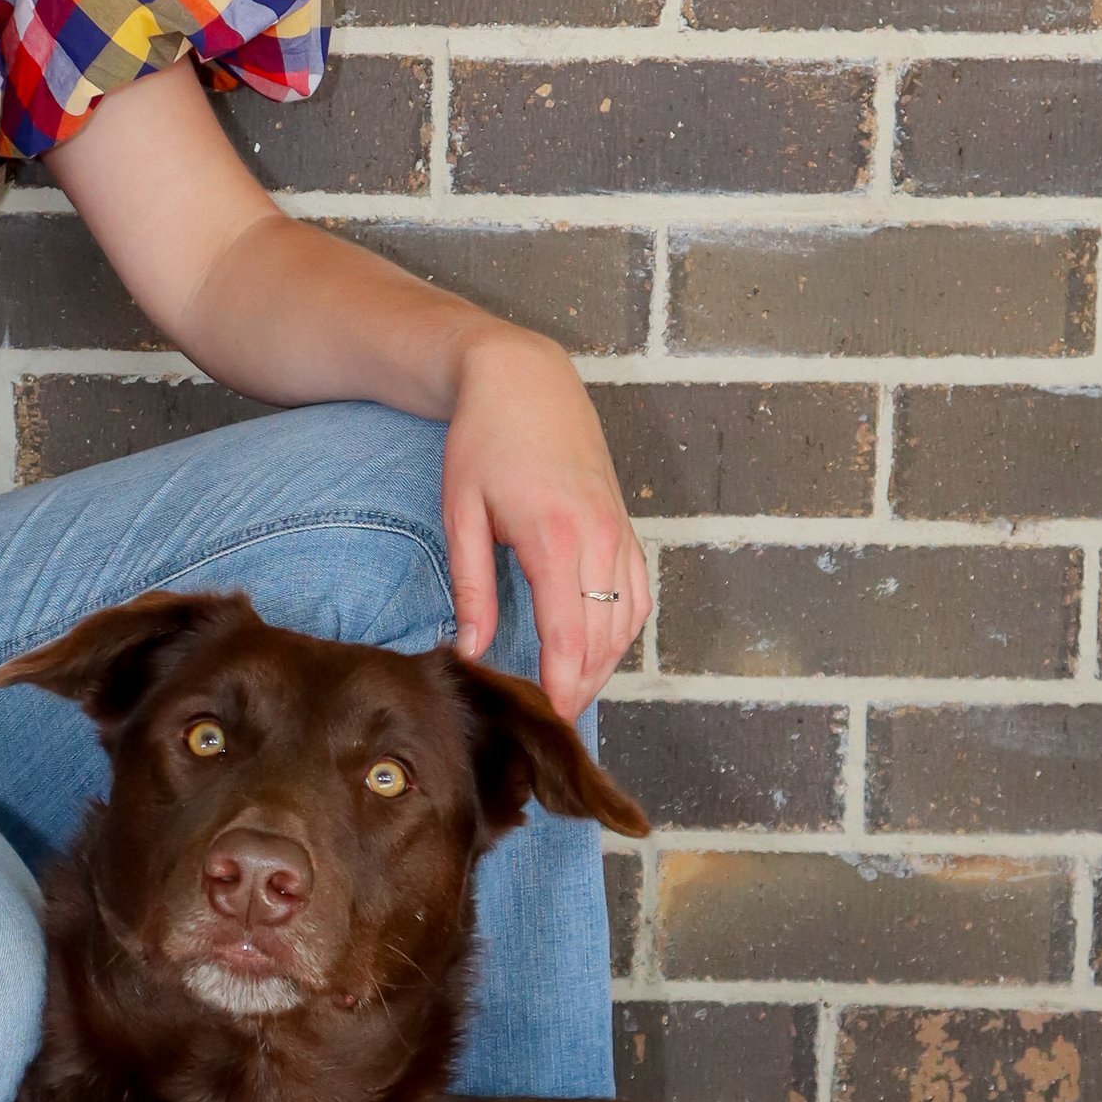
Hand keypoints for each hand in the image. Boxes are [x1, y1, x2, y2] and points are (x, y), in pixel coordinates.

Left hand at [442, 331, 648, 722]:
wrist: (525, 380)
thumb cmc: (484, 441)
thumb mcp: (462, 513)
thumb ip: (472, 587)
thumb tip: (473, 651)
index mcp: (556, 538)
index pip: (571, 637)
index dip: (563, 687)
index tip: (549, 720)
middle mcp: (600, 539)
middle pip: (604, 639)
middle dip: (581, 686)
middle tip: (552, 720)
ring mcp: (621, 532)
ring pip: (627, 622)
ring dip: (604, 664)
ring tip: (571, 693)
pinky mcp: (627, 526)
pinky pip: (639, 595)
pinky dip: (624, 630)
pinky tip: (598, 650)